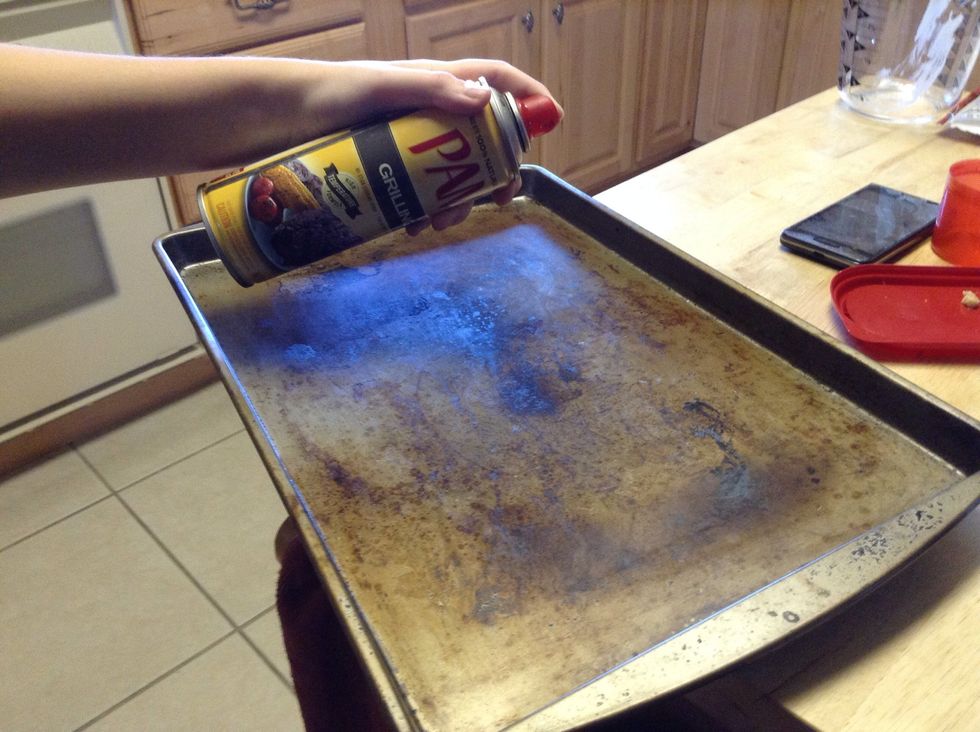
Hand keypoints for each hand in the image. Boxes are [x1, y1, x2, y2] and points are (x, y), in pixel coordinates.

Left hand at [309, 59, 561, 235]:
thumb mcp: (379, 87)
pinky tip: (412, 225)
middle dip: (494, 170)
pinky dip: (424, 211)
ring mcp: (408, 143)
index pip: (493, 80)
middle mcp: (427, 111)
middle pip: (481, 139)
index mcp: (433, 83)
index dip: (527, 96)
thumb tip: (484, 101)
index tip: (553, 119)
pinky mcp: (387, 169)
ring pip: (452, 173)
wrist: (272, 121)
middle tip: (497, 196)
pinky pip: (419, 192)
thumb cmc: (324, 93)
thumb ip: (429, 89)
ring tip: (439, 221)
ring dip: (457, 200)